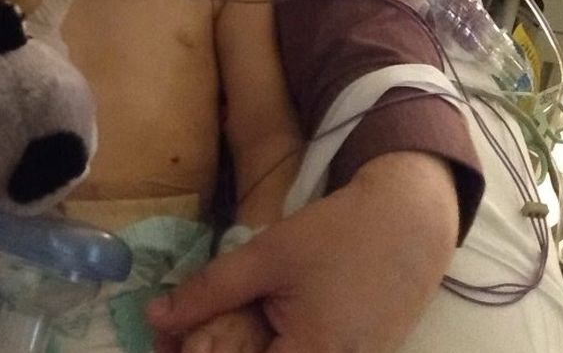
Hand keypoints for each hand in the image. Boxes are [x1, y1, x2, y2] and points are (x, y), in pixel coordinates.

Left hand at [146, 152, 458, 351]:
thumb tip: (154, 318)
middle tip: (171, 337)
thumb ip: (209, 291)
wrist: (409, 222)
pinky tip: (235, 329)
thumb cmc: (337, 235)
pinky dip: (266, 347)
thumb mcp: (266, 257)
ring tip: (194, 332)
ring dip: (235, 350)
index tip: (162, 345)